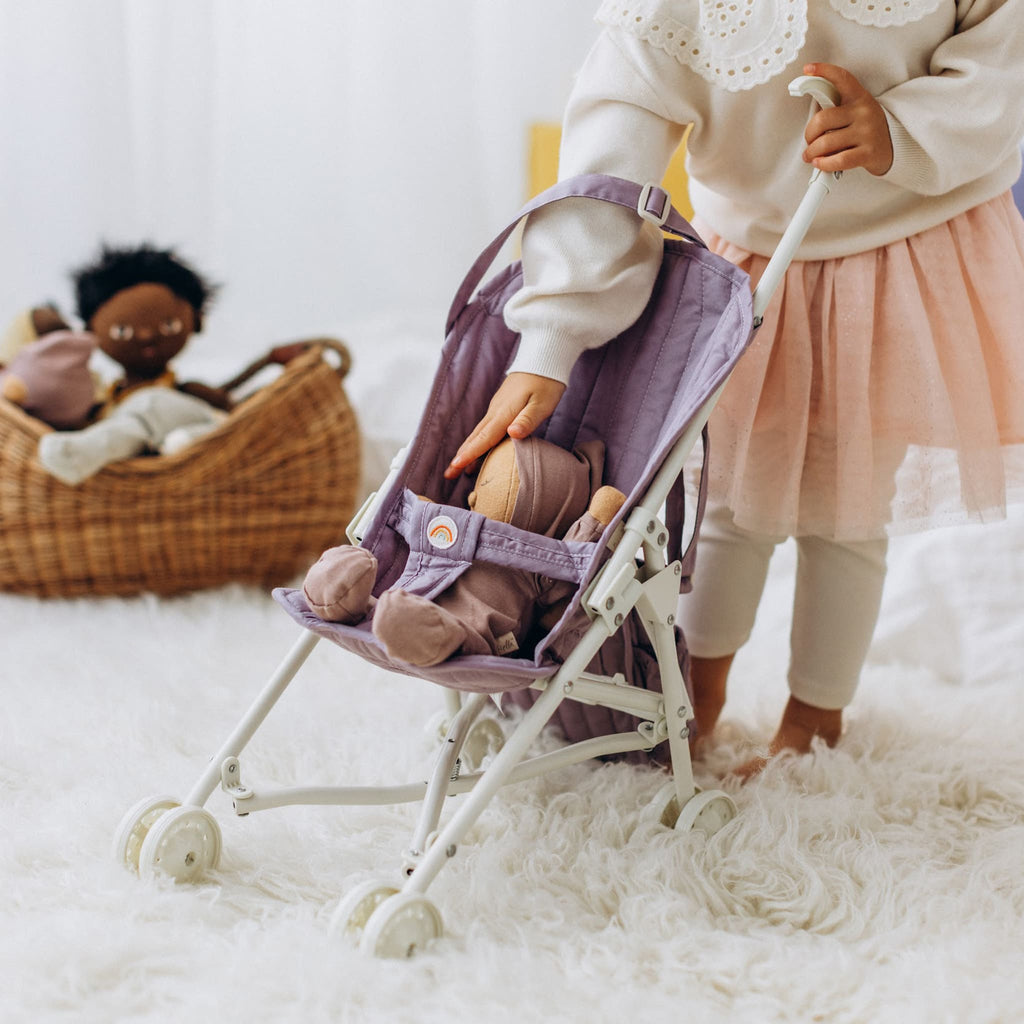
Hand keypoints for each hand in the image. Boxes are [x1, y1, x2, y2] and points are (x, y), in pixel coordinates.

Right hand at [444, 372, 565, 478]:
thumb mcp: (542, 403)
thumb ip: (528, 420)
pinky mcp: (500, 407)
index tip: (456, 467)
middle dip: (461, 456)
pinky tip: (477, 449)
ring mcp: (496, 409)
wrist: (542, 360)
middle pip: (475, 437)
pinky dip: (477, 441)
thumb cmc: (546, 382)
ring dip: (467, 450)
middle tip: (448, 474)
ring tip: (459, 467)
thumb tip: (512, 434)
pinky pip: (485, 428)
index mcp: (504, 413)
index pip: (484, 438)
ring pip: (478, 433)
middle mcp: (495, 412)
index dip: (470, 454)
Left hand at [801, 63, 893, 176]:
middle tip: (809, 141)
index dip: (824, 71)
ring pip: (826, 143)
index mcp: (858, 97)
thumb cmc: (867, 128)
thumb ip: (837, 108)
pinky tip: (819, 163)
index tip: (808, 69)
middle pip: (822, 120)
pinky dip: (823, 164)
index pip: (842, 79)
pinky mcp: (868, 153)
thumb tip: (811, 119)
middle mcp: (863, 112)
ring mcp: (867, 132)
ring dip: (812, 152)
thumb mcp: (857, 109)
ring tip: (810, 155)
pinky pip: (838, 160)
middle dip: (809, 134)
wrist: (895, 145)